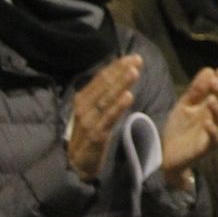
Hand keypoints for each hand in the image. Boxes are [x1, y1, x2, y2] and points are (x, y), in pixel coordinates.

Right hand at [68, 55, 141, 180]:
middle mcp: (84, 107)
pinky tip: (129, 96)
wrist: (77, 163)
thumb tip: (120, 73)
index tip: (134, 57)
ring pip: (107, 99)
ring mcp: (89, 121)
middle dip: (121, 71)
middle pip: (104, 85)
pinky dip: (118, 107)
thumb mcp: (94, 111)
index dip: (117, 66)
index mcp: (83, 99)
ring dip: (121, 84)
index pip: (101, 78)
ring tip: (134, 72)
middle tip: (137, 60)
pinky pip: (108, 118)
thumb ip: (103, 94)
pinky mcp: (95, 134)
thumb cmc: (89, 132)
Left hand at [161, 67, 217, 183]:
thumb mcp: (185, 105)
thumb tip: (209, 69)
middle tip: (215, 81)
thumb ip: (196, 90)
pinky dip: (212, 130)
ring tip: (212, 99)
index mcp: (214, 107)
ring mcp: (214, 133)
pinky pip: (215, 139)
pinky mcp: (207, 147)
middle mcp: (217, 119)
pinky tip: (207, 122)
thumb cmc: (178, 128)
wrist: (167, 154)